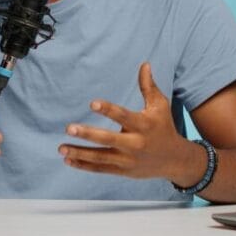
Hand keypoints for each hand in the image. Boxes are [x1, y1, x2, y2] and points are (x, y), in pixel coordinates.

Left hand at [58, 62, 195, 180]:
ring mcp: (128, 160)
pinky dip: (84, 165)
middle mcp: (135, 143)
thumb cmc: (164, 127)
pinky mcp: (123, 171)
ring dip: (80, 153)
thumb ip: (148, 86)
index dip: (108, 109)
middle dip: (88, 135)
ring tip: (61, 148)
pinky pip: (101, 169)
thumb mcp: (160, 106)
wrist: (174, 159)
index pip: (123, 116)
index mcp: (143, 125)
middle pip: (108, 139)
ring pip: (100, 157)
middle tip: (69, 128)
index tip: (92, 103)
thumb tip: (144, 64)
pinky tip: (68, 160)